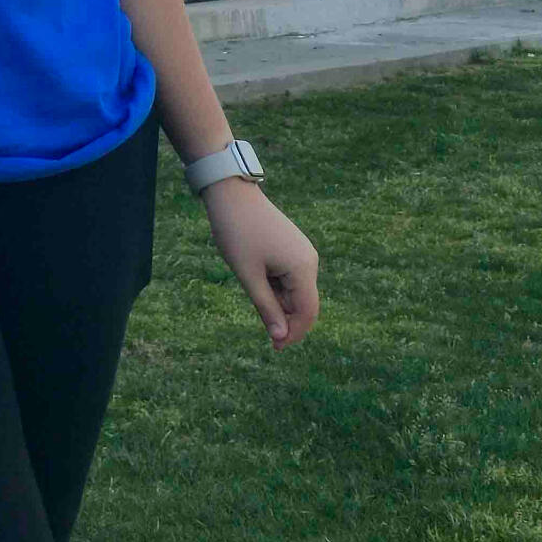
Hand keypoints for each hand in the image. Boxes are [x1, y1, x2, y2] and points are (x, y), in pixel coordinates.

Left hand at [203, 183, 319, 345]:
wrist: (231, 194)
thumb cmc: (237, 232)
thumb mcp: (248, 275)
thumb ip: (266, 307)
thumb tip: (280, 337)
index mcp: (303, 268)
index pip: (308, 312)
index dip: (294, 333)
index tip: (274, 347)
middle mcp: (309, 261)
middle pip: (304, 303)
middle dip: (285, 320)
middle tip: (262, 331)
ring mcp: (302, 253)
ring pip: (294, 291)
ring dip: (277, 302)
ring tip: (251, 288)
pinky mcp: (292, 248)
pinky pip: (289, 277)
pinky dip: (275, 288)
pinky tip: (256, 280)